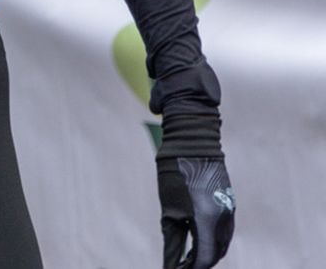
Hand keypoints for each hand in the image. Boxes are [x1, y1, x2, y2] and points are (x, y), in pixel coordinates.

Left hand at [158, 111, 233, 268]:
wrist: (194, 142)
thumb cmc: (176, 172)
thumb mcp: (169, 205)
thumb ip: (172, 235)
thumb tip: (171, 259)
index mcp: (208, 218)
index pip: (204, 256)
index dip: (192, 267)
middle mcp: (223, 217)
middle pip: (215, 252)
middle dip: (200, 263)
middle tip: (181, 266)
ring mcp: (229, 211)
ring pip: (221, 243)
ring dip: (208, 253)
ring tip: (189, 259)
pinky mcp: (228, 204)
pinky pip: (224, 231)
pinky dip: (213, 241)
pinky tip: (199, 241)